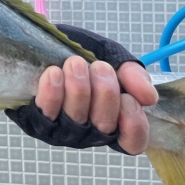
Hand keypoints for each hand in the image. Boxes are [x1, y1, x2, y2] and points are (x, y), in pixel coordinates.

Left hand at [34, 56, 157, 154]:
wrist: (44, 41)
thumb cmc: (83, 56)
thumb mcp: (113, 58)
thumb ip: (132, 75)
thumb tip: (149, 97)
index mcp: (113, 121)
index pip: (132, 142)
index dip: (134, 125)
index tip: (129, 98)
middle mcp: (89, 132)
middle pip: (103, 127)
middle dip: (105, 95)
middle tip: (100, 67)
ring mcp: (62, 130)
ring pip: (75, 120)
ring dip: (79, 90)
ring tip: (75, 64)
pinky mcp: (36, 121)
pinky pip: (45, 114)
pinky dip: (52, 94)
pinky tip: (54, 73)